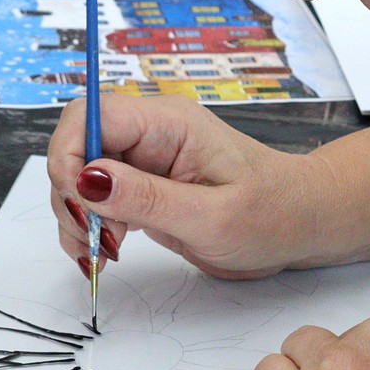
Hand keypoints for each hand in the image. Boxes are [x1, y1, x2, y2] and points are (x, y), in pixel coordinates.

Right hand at [47, 95, 322, 278]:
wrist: (301, 224)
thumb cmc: (273, 213)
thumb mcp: (212, 216)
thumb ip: (147, 198)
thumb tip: (86, 179)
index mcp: (169, 123)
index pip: (91, 115)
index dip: (69, 156)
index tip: (79, 207)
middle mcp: (151, 134)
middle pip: (77, 145)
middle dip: (69, 195)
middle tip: (93, 240)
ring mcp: (145, 160)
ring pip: (80, 176)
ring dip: (77, 217)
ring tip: (100, 254)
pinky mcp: (144, 187)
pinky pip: (98, 198)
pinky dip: (91, 227)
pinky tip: (105, 253)